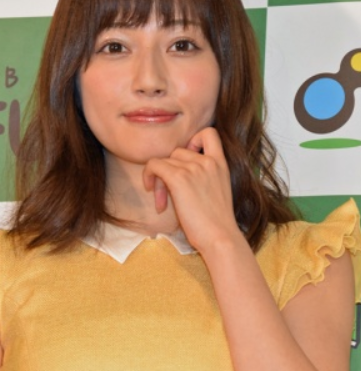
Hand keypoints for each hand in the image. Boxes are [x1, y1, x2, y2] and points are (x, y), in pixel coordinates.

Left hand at [143, 127, 242, 252]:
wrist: (220, 237)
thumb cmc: (216, 223)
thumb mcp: (216, 190)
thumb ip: (203, 176)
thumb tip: (174, 174)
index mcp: (220, 163)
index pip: (209, 133)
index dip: (193, 140)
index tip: (186, 159)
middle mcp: (207, 161)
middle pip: (177, 151)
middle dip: (169, 170)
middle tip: (168, 194)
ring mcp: (193, 167)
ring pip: (164, 161)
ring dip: (159, 179)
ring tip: (163, 202)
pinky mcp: (179, 177)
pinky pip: (154, 165)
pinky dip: (149, 175)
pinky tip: (151, 191)